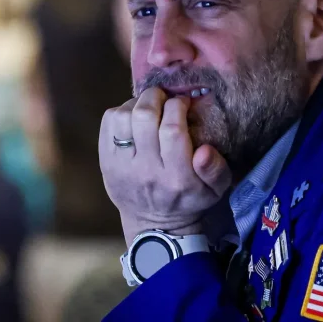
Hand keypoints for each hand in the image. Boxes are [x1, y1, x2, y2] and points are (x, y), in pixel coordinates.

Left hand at [99, 87, 231, 245]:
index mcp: (176, 178)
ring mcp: (121, 167)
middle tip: (164, 97)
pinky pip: (108, 124)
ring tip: (148, 106)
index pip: (173, 130)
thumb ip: (216, 169)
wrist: (155, 224)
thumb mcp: (216, 190)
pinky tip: (133, 116)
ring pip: (122, 117)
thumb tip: (204, 150)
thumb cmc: (189, 199)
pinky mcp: (106, 163)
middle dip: (156, 98)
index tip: (183, 102)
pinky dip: (120, 111)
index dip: (178, 106)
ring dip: (136, 103)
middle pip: (144, 118)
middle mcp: (146, 171)